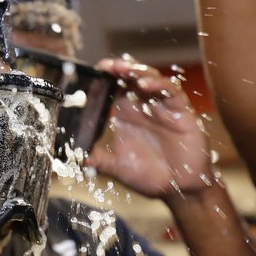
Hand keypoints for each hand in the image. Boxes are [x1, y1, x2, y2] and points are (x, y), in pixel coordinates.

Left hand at [86, 57, 212, 201]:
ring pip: (151, 78)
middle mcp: (144, 106)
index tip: (90, 73)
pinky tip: (146, 84)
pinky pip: (172, 92)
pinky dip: (159, 85)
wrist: (177, 189)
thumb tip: (74, 156)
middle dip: (119, 68)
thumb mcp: (117, 166)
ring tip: (123, 69)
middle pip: (131, 77)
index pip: (114, 87)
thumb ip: (97, 158)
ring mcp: (163, 106)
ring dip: (137, 71)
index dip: (104, 78)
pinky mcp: (181, 111)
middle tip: (105, 66)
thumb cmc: (150, 175)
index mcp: (127, 113)